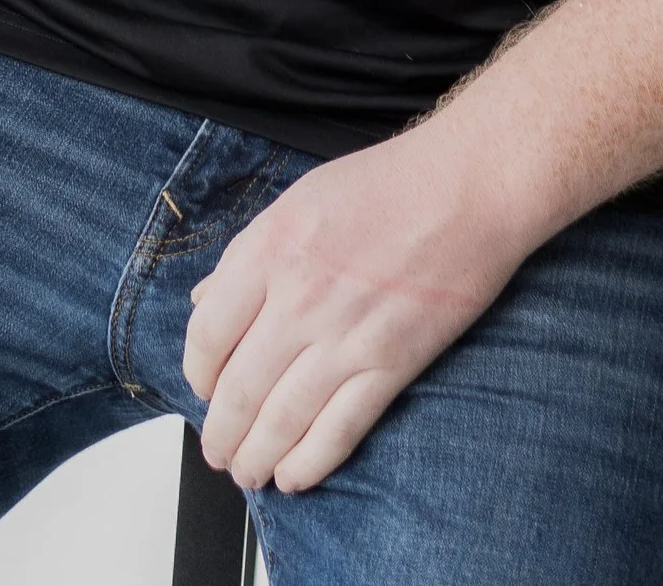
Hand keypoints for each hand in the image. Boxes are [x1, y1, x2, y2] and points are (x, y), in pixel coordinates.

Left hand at [182, 115, 532, 494]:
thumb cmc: (385, 185)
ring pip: (282, 420)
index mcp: (268, 250)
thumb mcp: (298, 201)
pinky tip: (293, 477)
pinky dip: (310, 463)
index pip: (207, 334)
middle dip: (220, 432)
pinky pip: (339, 430)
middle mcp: (299, 299)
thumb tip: (204, 299)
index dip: (197, 373)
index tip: (201, 389)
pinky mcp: (391, 365)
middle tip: (216, 449)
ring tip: (246, 473)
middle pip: (239, 389)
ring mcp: (345, 337)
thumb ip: (247, 254)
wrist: (465, 188)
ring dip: (256, 458)